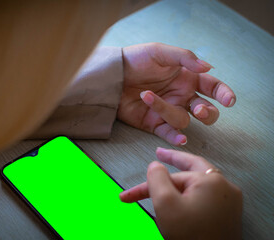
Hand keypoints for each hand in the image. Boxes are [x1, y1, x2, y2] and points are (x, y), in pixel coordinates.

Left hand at [117, 43, 235, 144]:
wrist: (112, 74)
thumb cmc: (136, 59)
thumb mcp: (160, 52)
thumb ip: (185, 58)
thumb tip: (209, 67)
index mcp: (187, 78)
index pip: (212, 88)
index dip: (224, 94)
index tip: (229, 101)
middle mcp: (181, 96)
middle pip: (206, 111)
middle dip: (208, 113)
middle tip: (199, 110)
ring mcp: (168, 111)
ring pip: (183, 120)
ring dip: (168, 111)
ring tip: (147, 96)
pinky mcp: (153, 123)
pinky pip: (169, 133)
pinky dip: (175, 137)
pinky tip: (180, 138)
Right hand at [120, 148, 241, 239]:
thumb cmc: (189, 235)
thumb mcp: (165, 203)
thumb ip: (157, 178)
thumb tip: (155, 165)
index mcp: (211, 180)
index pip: (172, 176)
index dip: (149, 184)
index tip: (129, 194)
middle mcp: (225, 187)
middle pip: (190, 171)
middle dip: (172, 165)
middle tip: (160, 154)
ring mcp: (229, 201)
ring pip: (197, 186)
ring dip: (179, 185)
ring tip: (164, 189)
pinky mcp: (228, 215)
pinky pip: (205, 197)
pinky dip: (190, 196)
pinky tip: (182, 200)